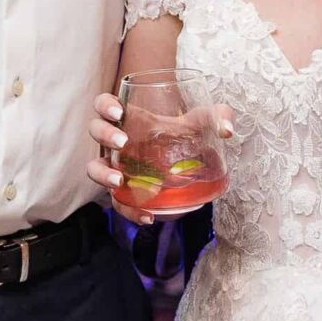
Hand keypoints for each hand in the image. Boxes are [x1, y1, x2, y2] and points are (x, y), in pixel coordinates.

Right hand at [84, 93, 232, 225]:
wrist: (181, 154)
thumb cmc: (184, 131)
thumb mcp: (202, 120)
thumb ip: (218, 117)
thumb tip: (226, 131)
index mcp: (129, 117)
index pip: (104, 104)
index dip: (105, 105)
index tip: (120, 111)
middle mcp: (116, 140)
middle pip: (96, 131)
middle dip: (105, 135)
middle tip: (123, 142)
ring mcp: (116, 165)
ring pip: (95, 168)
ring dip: (102, 174)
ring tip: (120, 181)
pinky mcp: (124, 191)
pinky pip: (117, 201)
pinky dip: (129, 210)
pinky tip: (147, 216)